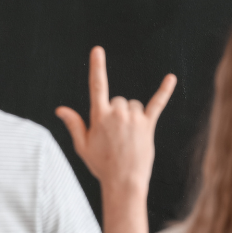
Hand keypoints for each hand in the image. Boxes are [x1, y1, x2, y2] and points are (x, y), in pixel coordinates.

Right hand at [56, 46, 176, 195]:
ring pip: (133, 105)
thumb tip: (60, 109)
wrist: (123, 182)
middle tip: (115, 136)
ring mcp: (134, 119)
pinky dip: (164, 90)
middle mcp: (117, 114)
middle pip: (118, 100)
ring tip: (128, 137)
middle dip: (116, 113)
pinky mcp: (148, 125)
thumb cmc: (101, 165)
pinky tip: (171, 78)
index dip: (97, 67)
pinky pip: (157, 103)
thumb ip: (74, 124)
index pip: (97, 86)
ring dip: (131, 115)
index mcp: (99, 116)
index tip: (98, 50)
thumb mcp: (82, 146)